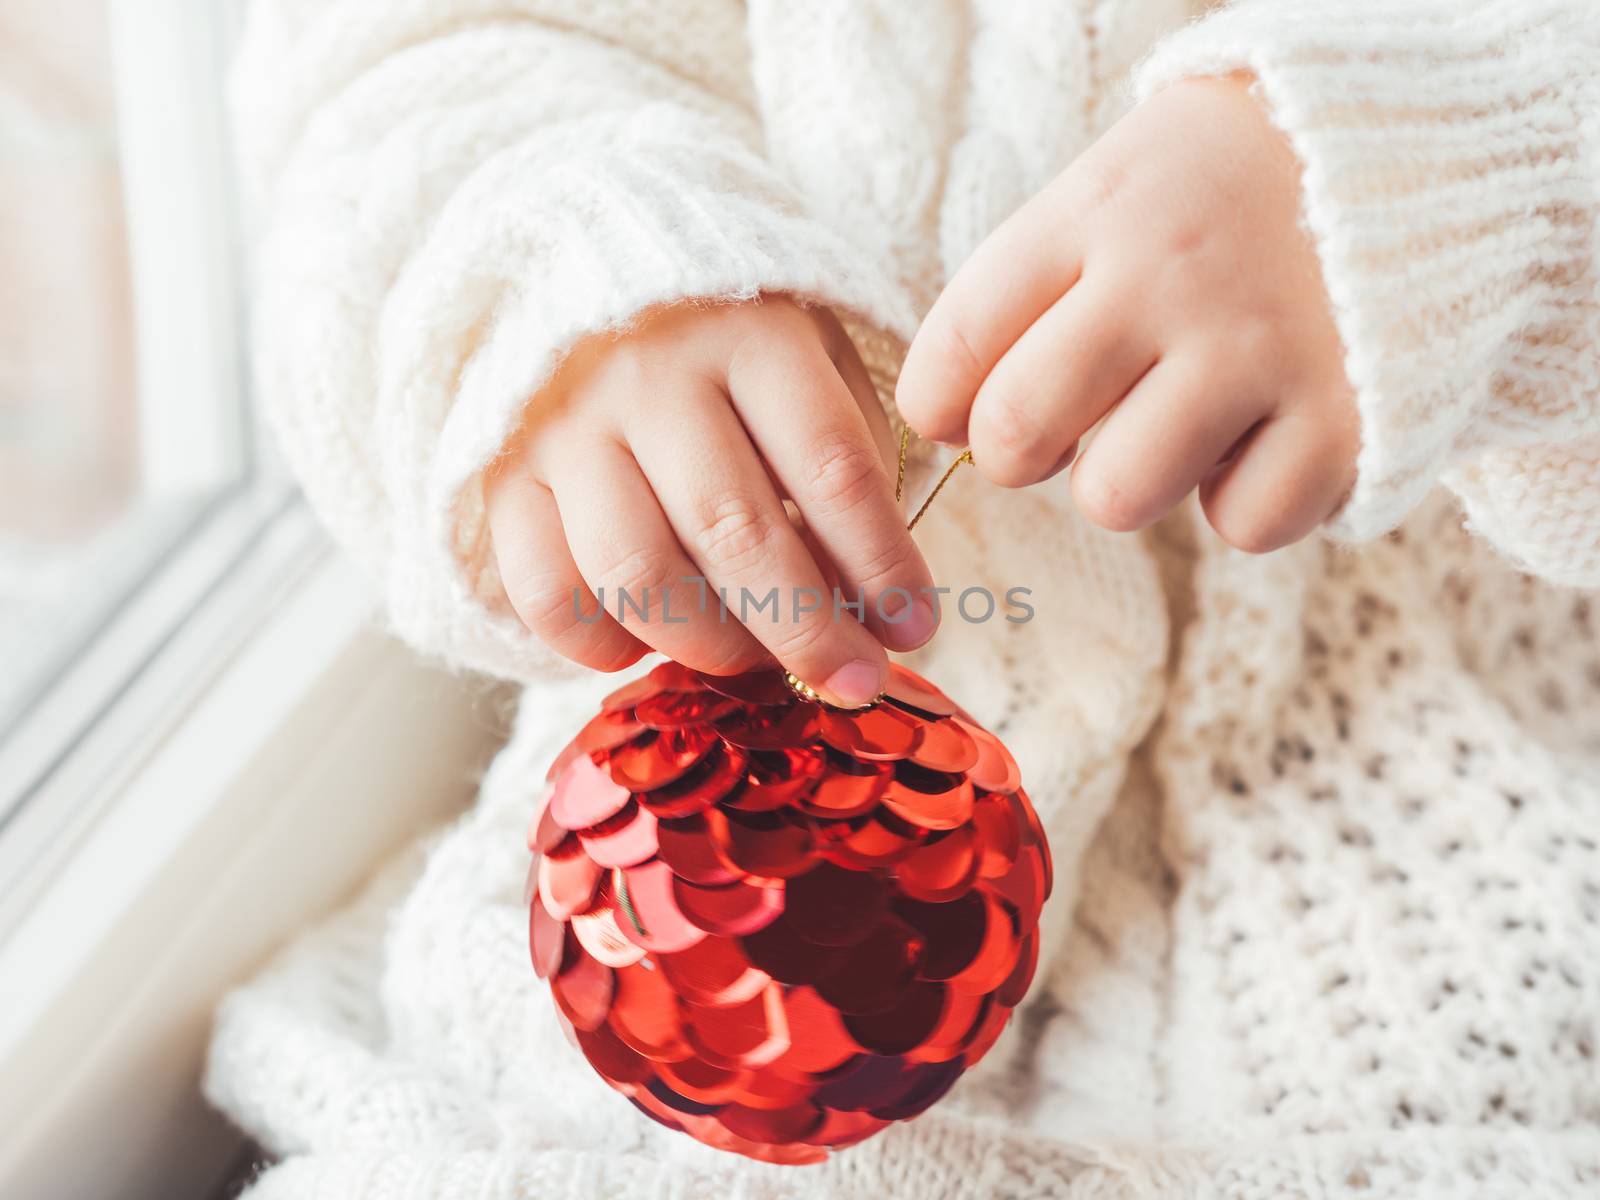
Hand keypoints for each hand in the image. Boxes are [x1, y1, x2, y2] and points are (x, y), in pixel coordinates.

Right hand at [485, 298, 937, 706]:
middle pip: (736, 531)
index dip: (883, 563)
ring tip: (753, 660)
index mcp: (749, 335)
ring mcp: (564, 427)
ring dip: (711, 644)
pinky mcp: (502, 477)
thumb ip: (842, 469)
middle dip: (808, 629)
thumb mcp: (808, 367)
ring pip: (638, 574)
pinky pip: (546, 594)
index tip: (916, 626)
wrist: (579, 277)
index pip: (830, 467)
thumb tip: (872, 609)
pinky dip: (601, 644)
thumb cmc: (725, 348)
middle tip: (853, 680)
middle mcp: (649, 375)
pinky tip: (645, 644)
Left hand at [897, 76, 1358, 552]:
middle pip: (1016, 435)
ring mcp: (1259, 348)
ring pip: (1114, 497)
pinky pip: (1243, 524)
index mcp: (1098, 213)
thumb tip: (944, 420)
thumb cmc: (1226, 190)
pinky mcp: (1346, 417)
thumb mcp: (1118, 188)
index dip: (938, 403)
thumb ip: (1029, 289)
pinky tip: (1268, 436)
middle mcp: (1169, 278)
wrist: (1423, 146)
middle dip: (1018, 456)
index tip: (957, 413)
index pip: (960, 340)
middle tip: (1065, 428)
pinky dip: (1248, 501)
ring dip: (1130, 483)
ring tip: (1179, 422)